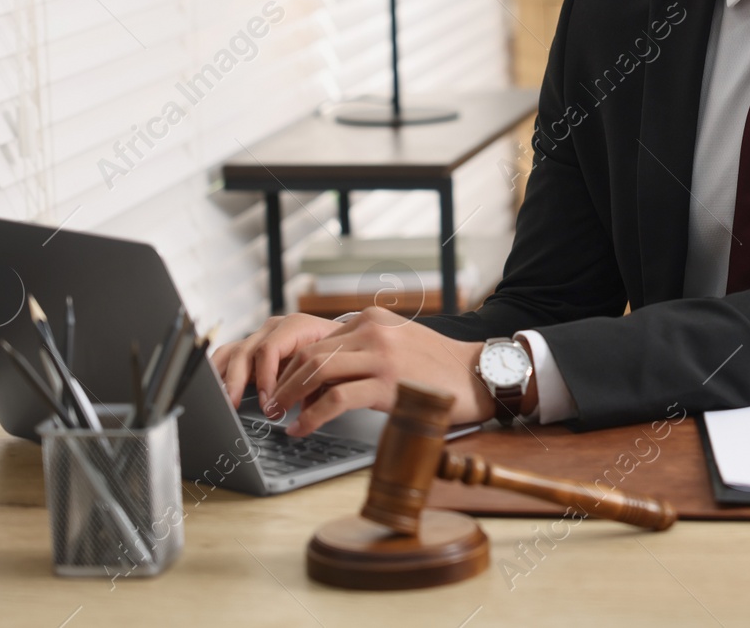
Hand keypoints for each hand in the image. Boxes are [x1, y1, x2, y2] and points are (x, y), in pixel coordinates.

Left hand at [210, 309, 493, 435]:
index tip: (279, 388)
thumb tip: (321, 381)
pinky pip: (337, 399)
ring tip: (279, 416)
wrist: (479, 375)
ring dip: (290, 396)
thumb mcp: (397, 346)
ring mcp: (380, 355)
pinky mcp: (388, 383)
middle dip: (283, 381)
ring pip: (317, 370)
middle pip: (310, 354)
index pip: (317, 340)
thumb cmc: (440, 368)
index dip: (291, 366)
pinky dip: (312, 416)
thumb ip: (363, 353)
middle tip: (270, 404)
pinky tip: (302, 429)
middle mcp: (372, 331)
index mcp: (371, 320)